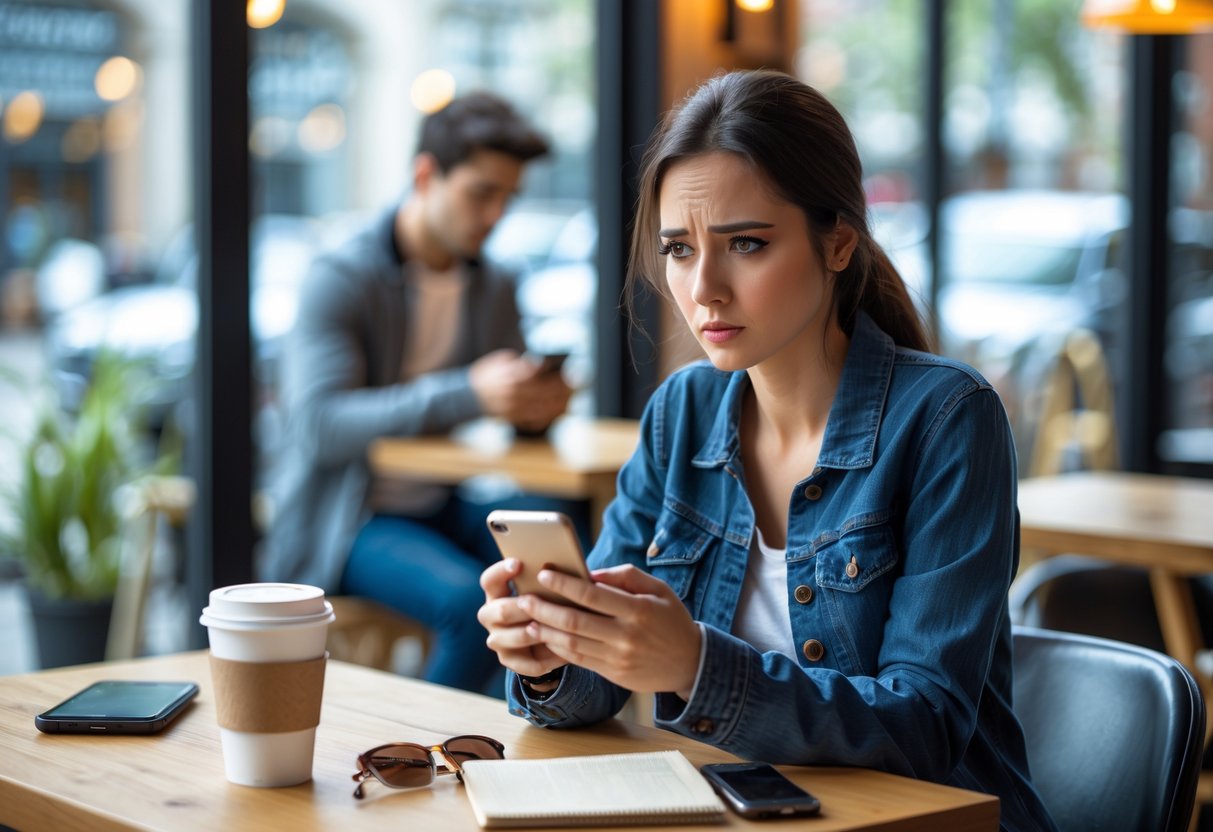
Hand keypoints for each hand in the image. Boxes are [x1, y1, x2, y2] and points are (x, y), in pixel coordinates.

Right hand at [469, 350, 571, 429]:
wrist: (468, 397)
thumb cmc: (487, 375)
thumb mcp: (500, 361)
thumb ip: (520, 364)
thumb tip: (542, 365)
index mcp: (510, 377)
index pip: (538, 376)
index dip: (555, 374)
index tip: (568, 370)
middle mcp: (513, 394)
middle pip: (545, 393)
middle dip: (563, 389)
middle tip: (577, 383)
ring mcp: (514, 409)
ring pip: (543, 409)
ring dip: (560, 404)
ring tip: (572, 397)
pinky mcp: (514, 419)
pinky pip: (535, 421)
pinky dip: (549, 417)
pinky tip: (558, 411)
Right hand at [477, 558, 565, 676]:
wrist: (547, 633)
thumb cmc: (549, 601)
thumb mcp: (545, 588)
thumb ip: (548, 580)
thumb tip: (564, 570)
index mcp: (497, 593)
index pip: (489, 580)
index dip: (500, 571)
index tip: (518, 563)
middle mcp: (491, 616)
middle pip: (499, 611)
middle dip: (521, 607)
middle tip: (537, 602)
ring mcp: (498, 640)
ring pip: (510, 638)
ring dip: (531, 633)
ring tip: (551, 629)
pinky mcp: (510, 661)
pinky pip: (528, 664)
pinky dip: (548, 658)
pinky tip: (565, 652)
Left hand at [517, 564, 701, 696]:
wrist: (691, 663)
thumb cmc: (672, 619)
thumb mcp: (658, 589)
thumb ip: (625, 577)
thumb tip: (589, 573)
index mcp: (639, 610)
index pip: (592, 595)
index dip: (564, 584)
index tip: (544, 573)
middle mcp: (626, 636)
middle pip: (575, 621)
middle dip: (545, 608)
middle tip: (523, 598)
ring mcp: (618, 658)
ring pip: (572, 643)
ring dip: (546, 630)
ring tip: (527, 617)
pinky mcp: (613, 673)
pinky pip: (579, 660)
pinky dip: (558, 648)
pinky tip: (546, 636)